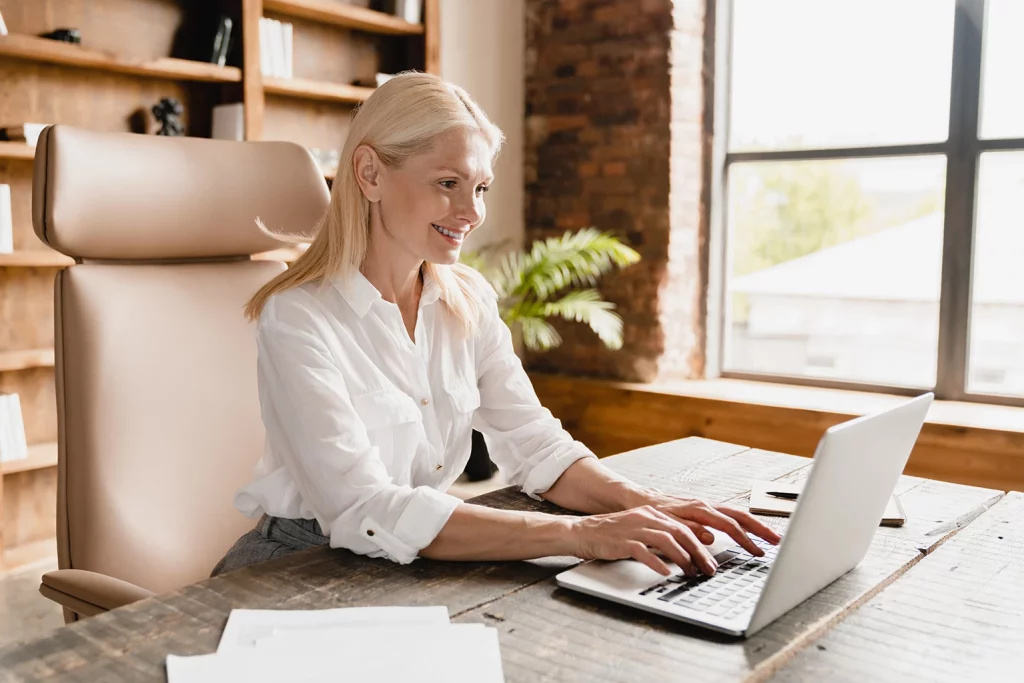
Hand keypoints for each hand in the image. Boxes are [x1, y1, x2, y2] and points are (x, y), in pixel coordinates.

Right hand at [568, 505, 719, 576]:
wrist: (581, 532)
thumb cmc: (610, 534)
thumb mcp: (639, 529)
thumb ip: (659, 535)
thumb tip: (683, 550)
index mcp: (651, 513)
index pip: (683, 527)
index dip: (700, 544)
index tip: (710, 560)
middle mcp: (645, 518)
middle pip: (680, 533)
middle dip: (698, 553)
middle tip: (708, 569)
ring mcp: (633, 529)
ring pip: (666, 540)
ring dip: (683, 558)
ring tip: (691, 572)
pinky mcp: (622, 541)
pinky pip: (643, 551)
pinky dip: (657, 562)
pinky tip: (665, 572)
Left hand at [637, 491, 781, 557]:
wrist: (638, 500)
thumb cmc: (651, 512)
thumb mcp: (667, 524)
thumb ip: (688, 530)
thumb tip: (711, 537)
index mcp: (699, 509)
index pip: (729, 525)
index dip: (746, 540)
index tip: (758, 551)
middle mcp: (706, 506)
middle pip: (740, 516)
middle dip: (760, 528)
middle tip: (777, 541)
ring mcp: (706, 507)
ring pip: (736, 515)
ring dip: (754, 527)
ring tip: (769, 539)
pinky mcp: (703, 511)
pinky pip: (727, 517)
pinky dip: (741, 525)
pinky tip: (748, 535)